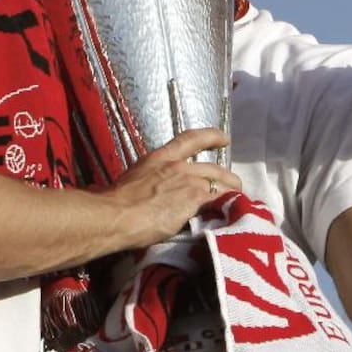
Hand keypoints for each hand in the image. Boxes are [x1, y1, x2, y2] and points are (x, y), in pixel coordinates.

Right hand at [99, 128, 241, 248]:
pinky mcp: (195, 198)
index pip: (190, 139)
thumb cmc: (113, 204)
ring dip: (232, 195)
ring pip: (221, 184)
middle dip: (227, 178)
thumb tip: (150, 195)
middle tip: (235, 185)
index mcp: (159, 158)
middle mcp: (177, 166)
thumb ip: (149, 183)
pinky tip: (234, 214)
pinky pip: (220, 201)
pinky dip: (228, 207)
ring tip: (238, 204)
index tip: (224, 138)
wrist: (115, 215)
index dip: (210, 136)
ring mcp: (188, 181)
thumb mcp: (133, 182)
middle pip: (212, 168)